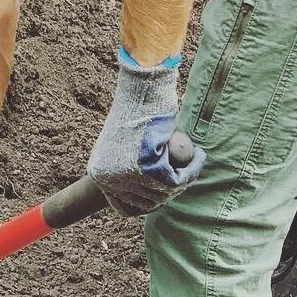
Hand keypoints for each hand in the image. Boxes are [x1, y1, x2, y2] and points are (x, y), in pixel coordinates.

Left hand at [87, 49, 205, 215]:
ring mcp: (126, 176)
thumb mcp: (122, 141)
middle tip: (184, 173)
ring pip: (165, 192)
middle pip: (147, 201)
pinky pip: (177, 180)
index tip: (165, 188)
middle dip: (170, 190)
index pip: (127, 206)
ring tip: (191, 163)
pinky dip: (191, 170)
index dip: (149, 201)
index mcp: (99, 175)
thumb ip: (127, 164)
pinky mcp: (148, 169)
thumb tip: (143, 188)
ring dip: (183, 180)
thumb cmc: (134, 110)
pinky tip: (198, 157)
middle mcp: (108, 180)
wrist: (140, 90)